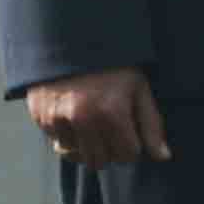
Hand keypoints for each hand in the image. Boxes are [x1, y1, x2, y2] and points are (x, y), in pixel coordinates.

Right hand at [28, 67, 163, 170]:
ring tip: (95, 126)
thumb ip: (151, 125)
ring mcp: (58, 119)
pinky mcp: (41, 118)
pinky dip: (69, 139)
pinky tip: (77, 120)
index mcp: (111, 112)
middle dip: (111, 150)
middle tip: (113, 131)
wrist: (71, 43)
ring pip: (77, 156)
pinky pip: (58, 144)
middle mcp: (82, 119)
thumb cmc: (112, 66)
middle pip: (101, 160)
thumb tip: (163, 157)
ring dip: (88, 148)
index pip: (127, 155)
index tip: (131, 134)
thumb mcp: (139, 89)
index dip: (133, 147)